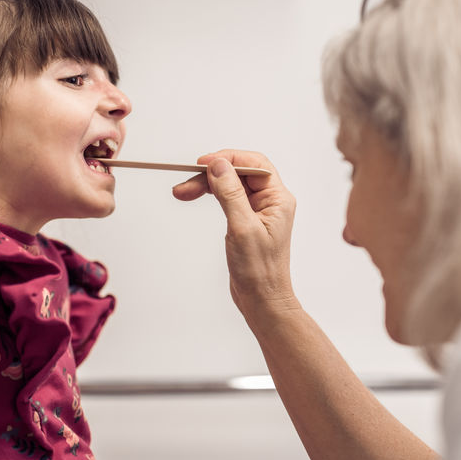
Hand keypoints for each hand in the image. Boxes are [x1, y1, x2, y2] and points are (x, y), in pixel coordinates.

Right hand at [173, 150, 298, 321]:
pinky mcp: (246, 221)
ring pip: (230, 185)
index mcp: (278, 199)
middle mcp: (271, 202)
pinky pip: (227, 198)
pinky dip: (210, 196)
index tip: (204, 163)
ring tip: (181, 192)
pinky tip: (194, 197)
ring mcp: (258, 211)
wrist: (262, 300)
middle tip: (186, 181)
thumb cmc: (259, 270)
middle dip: (212, 174)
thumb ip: (231, 193)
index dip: (229, 159)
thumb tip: (219, 164)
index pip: (254, 164)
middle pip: (239, 173)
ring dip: (207, 185)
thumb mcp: (242, 227)